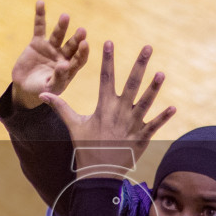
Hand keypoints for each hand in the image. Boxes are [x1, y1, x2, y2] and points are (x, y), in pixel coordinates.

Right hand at [11, 1, 91, 109]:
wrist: (25, 87)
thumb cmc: (41, 91)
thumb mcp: (50, 88)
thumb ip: (58, 78)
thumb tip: (64, 65)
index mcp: (69, 68)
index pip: (79, 59)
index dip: (82, 53)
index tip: (85, 45)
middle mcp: (63, 56)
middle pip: (71, 46)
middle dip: (76, 38)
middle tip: (82, 31)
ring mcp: (51, 48)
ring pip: (58, 35)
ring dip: (61, 26)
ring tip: (65, 17)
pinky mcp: (38, 42)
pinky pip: (39, 27)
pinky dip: (39, 16)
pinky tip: (40, 3)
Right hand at [40, 40, 175, 171]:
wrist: (98, 173)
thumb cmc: (86, 147)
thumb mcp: (73, 125)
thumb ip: (60, 107)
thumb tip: (42, 94)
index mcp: (104, 107)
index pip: (106, 78)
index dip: (107, 59)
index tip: (109, 42)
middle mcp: (119, 113)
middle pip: (131, 84)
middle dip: (139, 65)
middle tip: (148, 47)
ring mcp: (132, 125)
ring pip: (145, 103)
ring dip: (153, 88)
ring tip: (161, 73)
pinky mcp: (141, 138)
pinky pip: (154, 126)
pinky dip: (163, 118)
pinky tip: (173, 108)